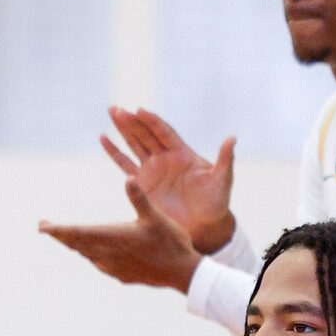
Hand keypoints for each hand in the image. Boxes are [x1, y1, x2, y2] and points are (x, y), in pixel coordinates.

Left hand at [40, 180, 204, 291]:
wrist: (182, 273)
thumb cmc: (170, 242)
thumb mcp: (156, 217)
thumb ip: (139, 198)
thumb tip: (128, 178)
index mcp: (113, 237)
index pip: (77, 233)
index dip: (58, 230)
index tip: (41, 227)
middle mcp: (108, 254)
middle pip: (76, 244)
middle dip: (61, 235)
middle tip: (46, 228)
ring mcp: (114, 267)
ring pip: (86, 255)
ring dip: (75, 245)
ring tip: (66, 237)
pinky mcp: (121, 275)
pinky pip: (99, 264)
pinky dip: (91, 255)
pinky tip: (93, 253)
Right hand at [101, 108, 237, 253]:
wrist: (203, 226)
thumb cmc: (216, 202)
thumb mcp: (222, 180)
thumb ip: (225, 160)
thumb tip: (232, 138)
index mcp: (183, 153)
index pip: (165, 132)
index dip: (153, 121)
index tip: (140, 110)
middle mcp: (166, 158)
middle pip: (146, 134)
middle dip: (132, 121)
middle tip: (117, 108)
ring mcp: (153, 169)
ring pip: (134, 144)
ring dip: (123, 129)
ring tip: (112, 112)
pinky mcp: (142, 184)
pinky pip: (125, 164)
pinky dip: (114, 152)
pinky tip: (103, 138)